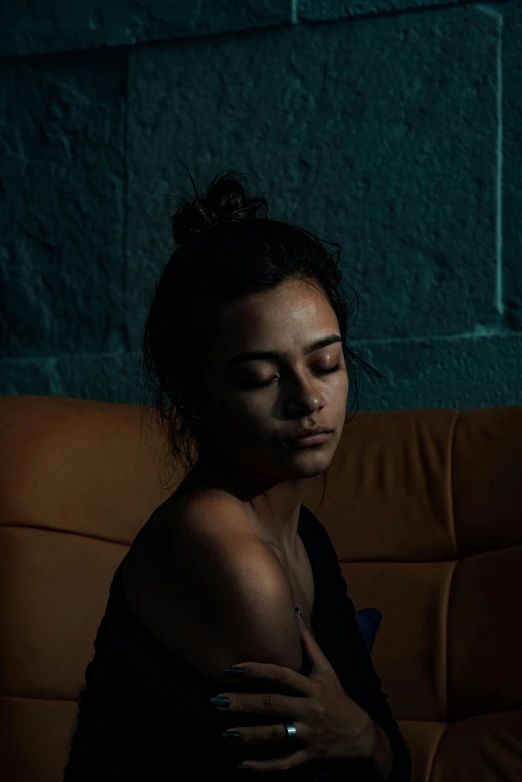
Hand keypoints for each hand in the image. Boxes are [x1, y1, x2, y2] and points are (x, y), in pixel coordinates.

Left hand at [211, 610, 372, 772]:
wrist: (362, 736)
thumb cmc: (337, 698)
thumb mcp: (327, 670)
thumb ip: (309, 645)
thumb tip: (294, 616)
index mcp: (312, 687)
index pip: (281, 676)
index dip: (256, 671)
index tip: (231, 671)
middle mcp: (309, 710)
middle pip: (273, 705)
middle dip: (243, 703)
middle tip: (217, 701)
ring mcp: (309, 736)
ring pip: (276, 735)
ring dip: (250, 735)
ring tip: (226, 734)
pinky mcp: (309, 758)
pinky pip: (284, 764)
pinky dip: (264, 767)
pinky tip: (242, 766)